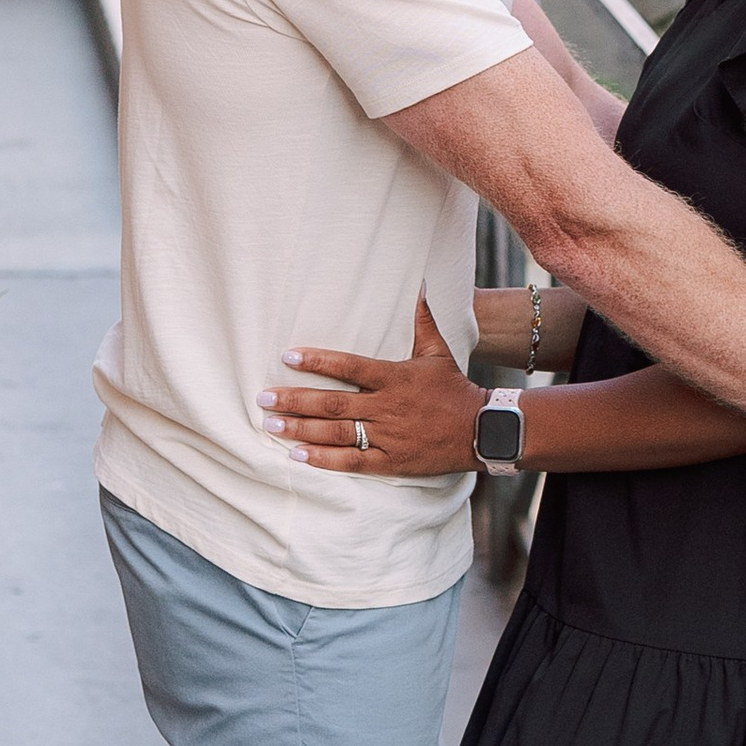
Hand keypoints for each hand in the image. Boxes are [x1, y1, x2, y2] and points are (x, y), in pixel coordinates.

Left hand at [261, 296, 484, 477]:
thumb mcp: (438, 352)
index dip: (317, 362)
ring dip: (301, 429)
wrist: (482, 431)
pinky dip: (324, 459)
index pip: (349, 366)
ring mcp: (387, 436)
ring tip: (270, 425)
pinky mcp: (391, 461)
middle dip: (294, 400)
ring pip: (336, 433)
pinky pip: (352, 462)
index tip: (287, 357)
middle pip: (332, 403)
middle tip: (263, 398)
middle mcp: (386, 407)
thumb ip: (422, 320)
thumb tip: (419, 284)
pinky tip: (298, 455)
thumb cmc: (454, 388)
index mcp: (394, 377)